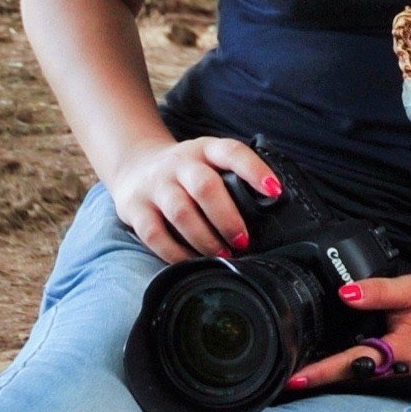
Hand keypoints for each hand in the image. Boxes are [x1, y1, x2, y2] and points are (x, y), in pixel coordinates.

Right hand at [110, 135, 280, 262]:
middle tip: (243, 241)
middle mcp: (179, 164)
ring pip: (181, 212)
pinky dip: (175, 253)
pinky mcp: (135, 208)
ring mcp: (155, 185)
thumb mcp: (209, 162)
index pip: (232, 152)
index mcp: (205, 149)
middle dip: (228, 218)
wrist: (134, 165)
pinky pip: (155, 235)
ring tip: (222, 255)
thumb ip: (232, 177)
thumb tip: (269, 209)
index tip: (275, 191)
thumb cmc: (186, 172)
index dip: (255, 170)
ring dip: (205, 239)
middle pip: (205, 187)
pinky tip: (191, 262)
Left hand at [281, 273, 410, 393]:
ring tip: (305, 375)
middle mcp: (405, 373)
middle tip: (287, 378)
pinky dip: (358, 374)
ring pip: (367, 383)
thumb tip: (344, 293)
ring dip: (339, 379)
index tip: (294, 380)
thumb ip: (378, 291)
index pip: (354, 363)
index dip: (322, 372)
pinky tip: (341, 367)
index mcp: (402, 353)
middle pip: (355, 381)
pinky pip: (380, 378)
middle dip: (323, 381)